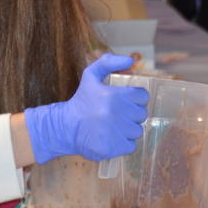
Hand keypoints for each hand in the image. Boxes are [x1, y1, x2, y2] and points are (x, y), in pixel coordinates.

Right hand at [24, 53, 148, 163]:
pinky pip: (131, 145)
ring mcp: (115, 132)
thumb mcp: (90, 75)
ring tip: (111, 126)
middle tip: (115, 114)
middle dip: (131, 114)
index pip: (142, 96)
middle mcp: (116, 114)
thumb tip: (131, 60)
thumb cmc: (81, 101)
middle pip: (141, 114)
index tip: (124, 102)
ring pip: (137, 130)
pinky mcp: (113, 148)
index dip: (135, 98)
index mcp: (114, 95)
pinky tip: (110, 137)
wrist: (65, 128)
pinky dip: (123, 143)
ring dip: (127, 129)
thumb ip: (109, 62)